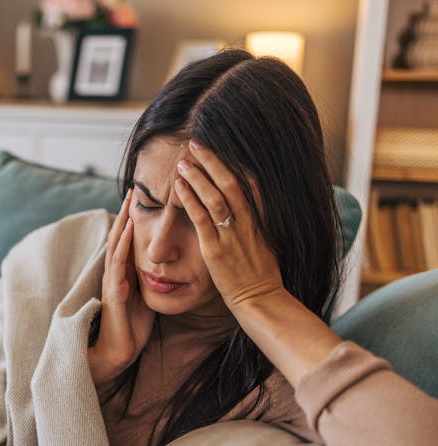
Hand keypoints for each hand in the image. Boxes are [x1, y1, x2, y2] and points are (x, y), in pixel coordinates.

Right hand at [89, 188, 155, 385]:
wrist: (119, 352)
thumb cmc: (132, 327)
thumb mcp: (145, 298)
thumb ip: (149, 280)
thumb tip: (164, 268)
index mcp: (123, 273)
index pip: (128, 240)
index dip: (133, 219)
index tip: (142, 199)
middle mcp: (115, 272)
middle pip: (120, 236)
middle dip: (125, 213)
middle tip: (132, 188)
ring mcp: (112, 281)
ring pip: (117, 244)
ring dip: (123, 221)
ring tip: (129, 201)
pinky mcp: (115, 292)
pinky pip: (118, 264)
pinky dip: (124, 244)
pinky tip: (130, 230)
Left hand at [174, 141, 284, 310]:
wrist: (261, 300)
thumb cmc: (261, 276)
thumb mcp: (266, 244)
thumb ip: (257, 225)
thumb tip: (253, 210)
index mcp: (260, 221)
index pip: (250, 184)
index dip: (235, 164)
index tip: (223, 148)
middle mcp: (247, 224)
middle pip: (230, 184)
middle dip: (213, 162)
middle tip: (197, 144)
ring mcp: (231, 236)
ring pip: (214, 197)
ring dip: (198, 177)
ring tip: (184, 162)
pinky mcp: (215, 250)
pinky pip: (201, 219)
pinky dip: (190, 200)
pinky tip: (180, 186)